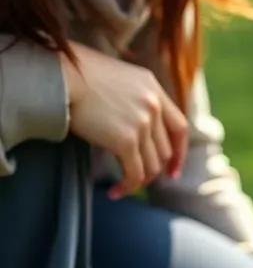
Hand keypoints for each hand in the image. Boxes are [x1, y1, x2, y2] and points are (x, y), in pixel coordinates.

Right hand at [61, 43, 189, 199]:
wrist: (59, 74)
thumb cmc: (75, 75)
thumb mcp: (117, 78)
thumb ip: (134, 98)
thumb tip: (134, 126)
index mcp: (153, 88)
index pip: (179, 127)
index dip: (179, 152)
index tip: (172, 170)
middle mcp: (153, 105)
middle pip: (165, 150)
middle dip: (155, 170)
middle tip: (139, 180)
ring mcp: (142, 123)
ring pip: (152, 165)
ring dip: (139, 181)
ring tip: (124, 187)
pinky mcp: (126, 140)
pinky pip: (134, 173)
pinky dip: (127, 187)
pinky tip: (114, 192)